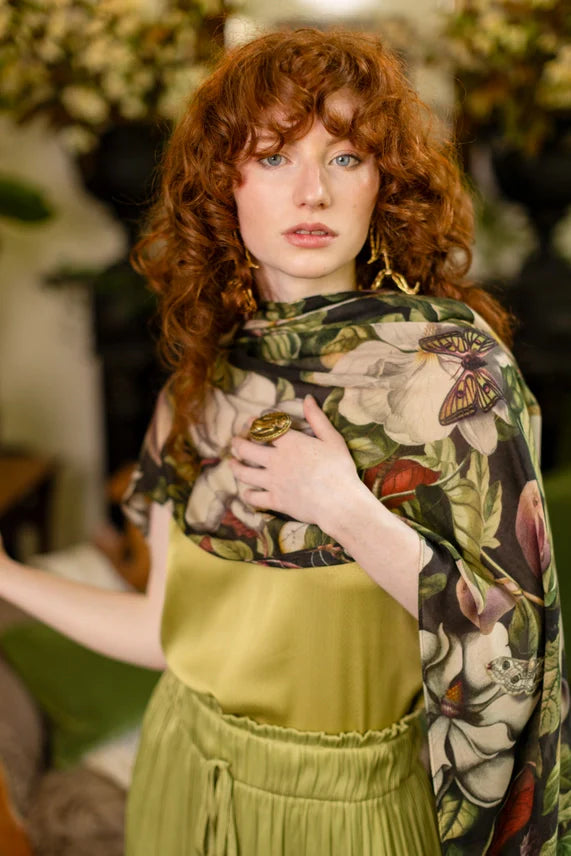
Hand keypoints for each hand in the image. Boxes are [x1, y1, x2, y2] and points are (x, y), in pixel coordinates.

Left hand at [229, 395, 362, 531]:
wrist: (339, 502)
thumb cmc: (339, 469)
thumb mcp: (332, 439)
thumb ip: (318, 418)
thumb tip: (308, 398)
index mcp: (289, 443)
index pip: (264, 429)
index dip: (253, 423)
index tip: (249, 421)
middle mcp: (276, 461)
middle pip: (247, 449)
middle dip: (238, 443)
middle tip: (234, 441)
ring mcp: (273, 482)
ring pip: (245, 473)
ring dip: (235, 467)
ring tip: (232, 464)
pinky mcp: (275, 501)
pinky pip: (254, 498)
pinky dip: (248, 494)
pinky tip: (246, 492)